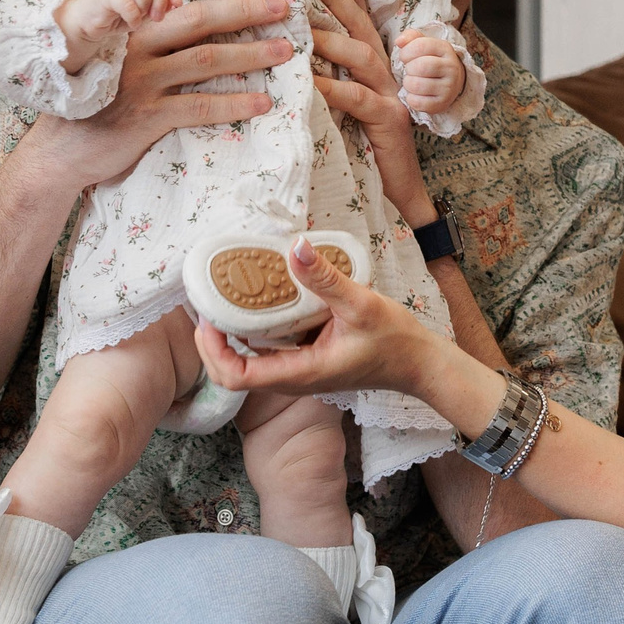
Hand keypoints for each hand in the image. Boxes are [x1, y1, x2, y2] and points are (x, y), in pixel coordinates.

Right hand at [25, 0, 293, 190]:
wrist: (61, 151)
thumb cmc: (98, 102)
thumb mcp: (116, 59)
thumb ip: (150, 35)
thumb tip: (192, 14)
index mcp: (130, 25)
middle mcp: (135, 45)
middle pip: (198, 19)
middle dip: (246, 10)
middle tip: (285, 7)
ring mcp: (141, 80)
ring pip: (205, 60)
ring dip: (250, 55)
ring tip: (285, 51)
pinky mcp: (146, 116)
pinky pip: (199, 105)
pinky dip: (233, 103)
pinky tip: (262, 102)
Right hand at [55, 0, 184, 56]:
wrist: (88, 23)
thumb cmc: (116, 16)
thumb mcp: (143, 12)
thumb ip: (157, 6)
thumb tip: (174, 4)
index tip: (176, 6)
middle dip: (160, 1)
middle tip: (157, 18)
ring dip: (145, 6)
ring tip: (141, 18)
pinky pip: (126, 2)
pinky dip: (133, 16)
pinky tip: (131, 23)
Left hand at [194, 238, 442, 401]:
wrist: (418, 363)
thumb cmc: (394, 340)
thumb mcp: (360, 304)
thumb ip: (325, 278)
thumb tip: (295, 247)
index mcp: (300, 372)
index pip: (236, 377)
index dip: (212, 351)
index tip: (207, 319)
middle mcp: (292, 377)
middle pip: (232, 373)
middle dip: (211, 344)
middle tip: (206, 306)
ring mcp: (298, 372)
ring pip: (247, 363)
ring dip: (228, 338)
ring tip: (221, 300)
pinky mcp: (305, 361)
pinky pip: (266, 352)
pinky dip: (251, 332)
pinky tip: (255, 303)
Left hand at [303, 0, 433, 222]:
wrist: (400, 197)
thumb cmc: (365, 158)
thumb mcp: (342, 116)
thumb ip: (327, 91)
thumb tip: (292, 70)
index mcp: (375, 74)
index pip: (362, 25)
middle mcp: (387, 78)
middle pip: (361, 30)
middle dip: (336, 1)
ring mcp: (391, 97)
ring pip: (360, 57)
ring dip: (330, 38)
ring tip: (299, 25)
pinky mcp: (390, 121)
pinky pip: (358, 98)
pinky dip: (332, 87)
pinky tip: (310, 80)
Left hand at [396, 31, 464, 114]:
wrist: (450, 83)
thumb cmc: (430, 60)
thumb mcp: (424, 44)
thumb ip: (410, 37)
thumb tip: (399, 42)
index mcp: (445, 49)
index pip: (420, 46)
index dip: (406, 52)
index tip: (405, 57)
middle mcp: (451, 67)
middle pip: (419, 66)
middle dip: (408, 69)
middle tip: (410, 71)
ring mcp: (449, 87)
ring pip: (416, 85)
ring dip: (408, 84)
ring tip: (412, 82)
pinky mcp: (442, 103)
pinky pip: (417, 102)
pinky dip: (411, 98)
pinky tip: (415, 94)